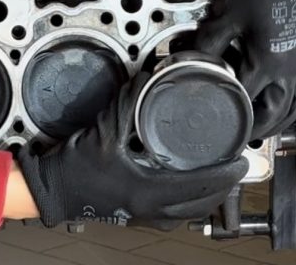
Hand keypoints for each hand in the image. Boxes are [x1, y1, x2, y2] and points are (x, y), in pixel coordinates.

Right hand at [17, 74, 247, 227]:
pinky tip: (189, 186)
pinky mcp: (137, 215)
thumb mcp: (104, 130)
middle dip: (224, 187)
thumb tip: (146, 77)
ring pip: (190, 213)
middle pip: (201, 204)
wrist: (55, 189)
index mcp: (148, 190)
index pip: (199, 186)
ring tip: (220, 175)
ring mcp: (145, 217)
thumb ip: (127, 104)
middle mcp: (151, 210)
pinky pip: (176, 214)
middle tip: (237, 167)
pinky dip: (190, 201)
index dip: (224, 175)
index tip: (240, 161)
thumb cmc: (77, 167)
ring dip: (208, 196)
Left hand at [194, 0, 295, 139]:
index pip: (248, 99)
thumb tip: (188, 57)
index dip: (233, 112)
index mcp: (268, 62)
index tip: (224, 122)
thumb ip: (207, 43)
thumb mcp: (223, 16)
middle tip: (248, 134)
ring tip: (271, 124)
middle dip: (262, 125)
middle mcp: (292, 65)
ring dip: (285, 116)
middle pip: (278, 109)